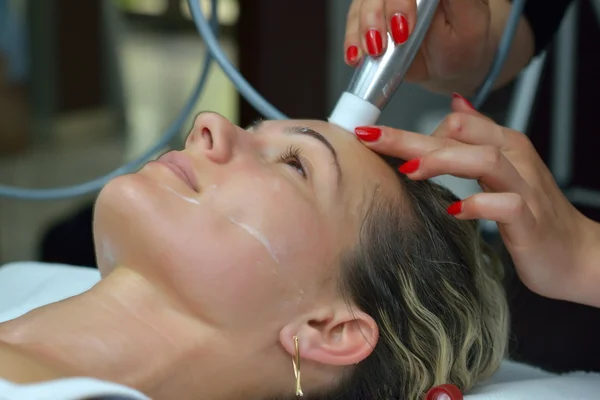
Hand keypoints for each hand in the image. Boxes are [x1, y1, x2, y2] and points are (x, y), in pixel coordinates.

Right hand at [344, 0, 493, 94]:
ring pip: (362, 3)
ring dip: (361, 29)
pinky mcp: (370, 15)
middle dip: (375, 15)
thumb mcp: (470, 22)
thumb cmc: (462, 44)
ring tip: (372, 52)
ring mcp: (385, 0)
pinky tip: (356, 55)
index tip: (402, 28)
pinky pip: (352, 21)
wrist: (447, 64)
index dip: (399, 1)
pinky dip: (351, 39)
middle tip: (382, 44)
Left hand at [354, 94, 598, 305]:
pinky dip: (478, 204)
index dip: (410, 128)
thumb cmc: (533, 214)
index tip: (373, 138)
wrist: (576, 254)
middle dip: (410, 136)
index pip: (453, 123)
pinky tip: (454, 211)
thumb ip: (479, 137)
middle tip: (371, 139)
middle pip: (459, 135)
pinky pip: (505, 205)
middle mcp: (513, 159)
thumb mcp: (504, 168)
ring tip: (409, 171)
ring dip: (443, 161)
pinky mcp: (529, 219)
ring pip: (484, 159)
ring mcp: (523, 188)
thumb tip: (455, 105)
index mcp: (503, 145)